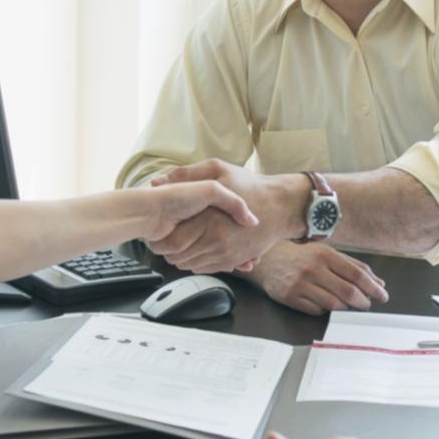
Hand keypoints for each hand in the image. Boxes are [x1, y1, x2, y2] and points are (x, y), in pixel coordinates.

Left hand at [148, 160, 304, 271]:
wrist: (281, 205)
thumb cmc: (251, 186)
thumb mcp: (218, 169)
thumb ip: (187, 174)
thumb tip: (158, 182)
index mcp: (209, 220)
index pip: (172, 242)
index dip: (160, 238)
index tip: (159, 229)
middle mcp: (217, 242)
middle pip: (178, 258)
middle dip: (168, 249)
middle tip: (167, 235)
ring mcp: (226, 254)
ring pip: (190, 265)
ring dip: (181, 256)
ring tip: (181, 240)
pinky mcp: (233, 261)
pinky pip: (206, 268)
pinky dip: (197, 261)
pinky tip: (197, 246)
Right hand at [243, 241, 387, 315]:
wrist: (269, 260)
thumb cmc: (303, 256)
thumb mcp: (328, 253)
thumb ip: (353, 266)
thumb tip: (378, 283)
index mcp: (325, 255)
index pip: (356, 275)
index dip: (373, 288)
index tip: (383, 296)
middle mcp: (312, 269)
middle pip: (347, 292)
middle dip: (363, 302)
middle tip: (367, 304)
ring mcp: (300, 285)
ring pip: (333, 304)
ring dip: (346, 308)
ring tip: (349, 305)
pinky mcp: (290, 298)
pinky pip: (317, 311)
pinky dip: (326, 310)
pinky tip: (327, 304)